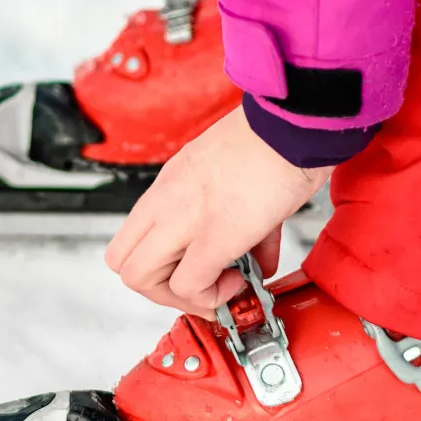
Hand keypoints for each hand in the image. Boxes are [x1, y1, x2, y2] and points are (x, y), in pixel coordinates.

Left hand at [105, 104, 330, 318]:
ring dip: (181, 297)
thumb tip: (257, 257)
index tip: (191, 270)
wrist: (298, 123)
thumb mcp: (236, 174)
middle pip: (123, 264)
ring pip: (140, 279)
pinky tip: (240, 282)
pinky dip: (211, 297)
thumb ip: (238, 219)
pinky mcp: (214, 236)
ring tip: (222, 285)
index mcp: (171, 183)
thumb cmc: (277, 138)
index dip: (156, 266)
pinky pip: (188, 286)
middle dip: (161, 289)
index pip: (130, 238)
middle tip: (201, 287)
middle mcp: (167, 200)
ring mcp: (184, 218)